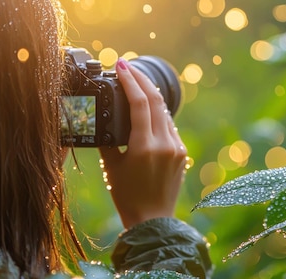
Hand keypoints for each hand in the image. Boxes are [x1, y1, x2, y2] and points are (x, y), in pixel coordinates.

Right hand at [99, 58, 186, 228]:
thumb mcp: (112, 167)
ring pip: (163, 111)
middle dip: (141, 79)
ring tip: (134, 83)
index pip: (140, 103)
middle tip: (127, 66)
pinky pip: (169, 125)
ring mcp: (176, 147)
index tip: (121, 65)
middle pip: (155, 101)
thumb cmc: (127, 196)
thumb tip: (103, 116)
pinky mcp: (181, 152)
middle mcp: (165, 144)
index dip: (130, 81)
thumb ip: (109, 139)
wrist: (153, 220)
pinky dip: (157, 113)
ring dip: (149, 94)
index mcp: (145, 147)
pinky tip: (147, 108)